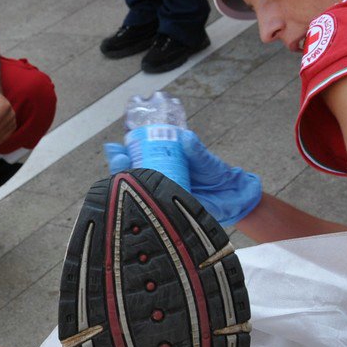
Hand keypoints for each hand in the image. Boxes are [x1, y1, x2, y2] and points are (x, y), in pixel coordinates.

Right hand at [102, 130, 261, 226]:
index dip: (121, 154)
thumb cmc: (215, 173)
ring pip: (137, 192)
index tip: (115, 149)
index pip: (135, 158)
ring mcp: (161, 195)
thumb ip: (196, 150)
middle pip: (129, 175)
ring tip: (120, 175)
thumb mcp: (204, 159)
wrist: (230, 196)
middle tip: (118, 159)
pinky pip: (152, 209)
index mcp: (162, 164)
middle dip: (118, 168)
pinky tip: (134, 199)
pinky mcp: (168, 210)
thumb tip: (185, 137)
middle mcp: (157, 179)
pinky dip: (142, 205)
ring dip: (125, 185)